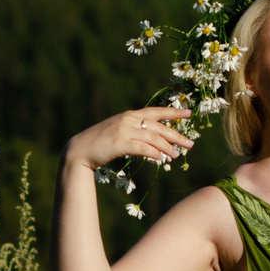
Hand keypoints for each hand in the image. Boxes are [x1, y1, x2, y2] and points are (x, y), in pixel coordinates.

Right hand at [66, 105, 194, 169]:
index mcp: (130, 115)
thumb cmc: (101, 143)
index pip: (156, 111)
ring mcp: (124, 131)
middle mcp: (129, 120)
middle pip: (159, 127)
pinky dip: (153, 153)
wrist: (80, 149)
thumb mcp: (120, 132)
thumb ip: (135, 132)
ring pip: (153, 138)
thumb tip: (154, 141)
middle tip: (190, 144)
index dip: (174, 112)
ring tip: (176, 156)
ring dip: (167, 148)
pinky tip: (161, 159)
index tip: (189, 113)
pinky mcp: (120, 143)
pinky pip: (142, 148)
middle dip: (176, 135)